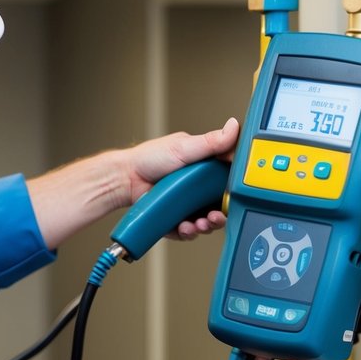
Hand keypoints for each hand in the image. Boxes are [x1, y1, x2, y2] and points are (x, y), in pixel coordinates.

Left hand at [119, 118, 239, 238]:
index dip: (233, 192)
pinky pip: (189, 231)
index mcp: (205, 169)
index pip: (227, 182)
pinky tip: (185, 226)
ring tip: (199, 223)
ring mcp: (188, 205)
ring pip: (206, 221)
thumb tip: (234, 127)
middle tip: (216, 216)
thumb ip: (212, 141)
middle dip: (220, 215)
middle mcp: (198, 188)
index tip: (233, 197)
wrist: (126, 179)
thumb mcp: (185, 146)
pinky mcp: (177, 219)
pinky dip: (189, 232)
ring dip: (206, 226)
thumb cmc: (150, 158)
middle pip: (219, 206)